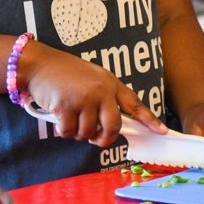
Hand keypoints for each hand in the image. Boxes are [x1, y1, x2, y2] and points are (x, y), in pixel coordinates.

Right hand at [20, 41, 165, 147]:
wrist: (41, 64)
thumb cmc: (66, 74)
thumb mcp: (93, 79)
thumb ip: (104, 99)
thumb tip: (108, 129)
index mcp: (111, 83)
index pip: (135, 104)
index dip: (150, 120)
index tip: (162, 131)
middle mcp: (102, 90)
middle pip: (113, 127)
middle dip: (104, 139)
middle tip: (96, 139)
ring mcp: (85, 98)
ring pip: (88, 133)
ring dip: (78, 132)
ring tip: (71, 116)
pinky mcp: (66, 106)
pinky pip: (69, 132)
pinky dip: (63, 130)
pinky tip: (59, 115)